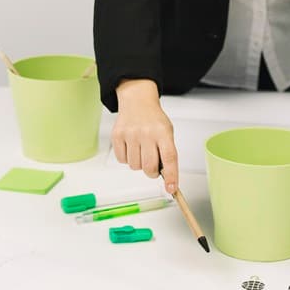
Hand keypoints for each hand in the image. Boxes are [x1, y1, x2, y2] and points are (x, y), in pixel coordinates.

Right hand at [113, 79, 178, 193]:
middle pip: (149, 167)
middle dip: (152, 172)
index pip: (169, 158)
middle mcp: (146, 133)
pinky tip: (131, 147)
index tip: (172, 188)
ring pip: (135, 166)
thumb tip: (167, 178)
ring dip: (139, 164)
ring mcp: (130, 134)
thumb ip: (167, 153)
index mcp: (163, 132)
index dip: (171, 176)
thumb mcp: (167, 132)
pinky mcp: (117, 136)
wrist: (137, 101)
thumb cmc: (154, 120)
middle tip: (153, 166)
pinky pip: (122, 160)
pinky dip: (127, 158)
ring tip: (141, 150)